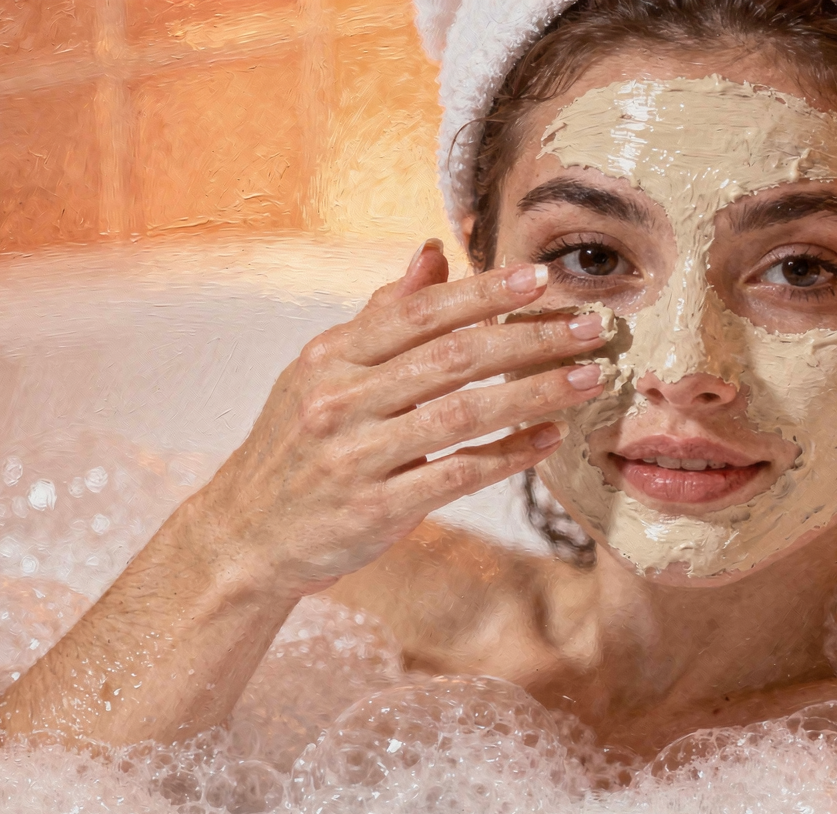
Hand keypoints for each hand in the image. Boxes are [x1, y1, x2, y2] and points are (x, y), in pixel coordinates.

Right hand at [186, 239, 609, 598]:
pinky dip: (509, 455)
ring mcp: (356, 455)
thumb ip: (380, 316)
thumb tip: (431, 254)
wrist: (246, 535)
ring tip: (588, 379)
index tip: (541, 278)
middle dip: (531, 338)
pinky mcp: (375, 508)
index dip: (483, 292)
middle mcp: (339, 399)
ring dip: (534, 393)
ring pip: (463, 412)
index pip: (418, 312)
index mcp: (330, 356)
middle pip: (453, 356)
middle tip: (591, 328)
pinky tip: (548, 439)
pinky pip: (458, 474)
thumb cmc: (297, 447)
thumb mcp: (322, 373)